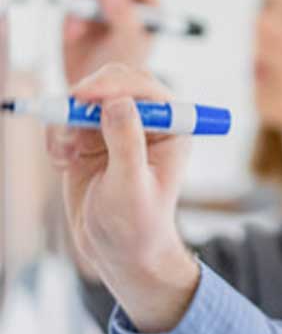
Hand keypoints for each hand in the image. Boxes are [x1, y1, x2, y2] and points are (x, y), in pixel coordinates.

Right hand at [47, 63, 199, 331]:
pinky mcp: (89, 138)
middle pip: (114, 83)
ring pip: (84, 100)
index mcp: (172, 130)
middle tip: (65, 118)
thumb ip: (126, 143)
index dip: (114, 85)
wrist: (116, 251)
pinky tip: (61, 163)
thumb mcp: (131, 187)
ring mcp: (116, 128)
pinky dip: (56, 136)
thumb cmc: (136, 226)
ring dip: (66, 122)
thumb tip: (117, 102)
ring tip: (65, 156)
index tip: (85, 98)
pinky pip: (65, 119)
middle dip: (86, 97)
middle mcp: (147, 123)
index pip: (145, 89)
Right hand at [63, 0, 157, 87]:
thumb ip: (125, 19)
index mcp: (150, 5)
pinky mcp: (84, 5)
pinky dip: (72, 12)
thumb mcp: (128, 46)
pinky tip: (75, 34)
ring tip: (81, 27)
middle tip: (95, 8)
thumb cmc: (121, 70)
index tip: (113, 5)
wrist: (95, 88)